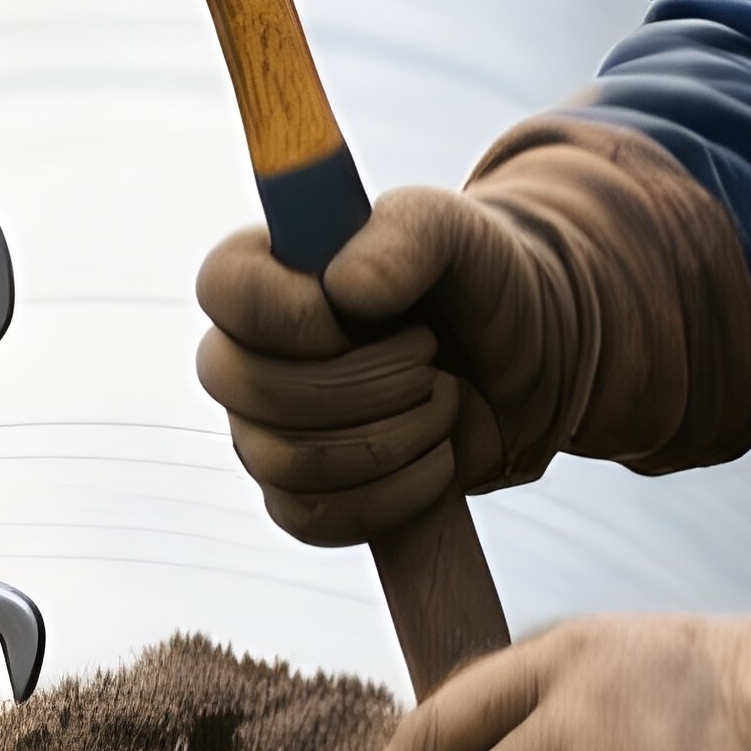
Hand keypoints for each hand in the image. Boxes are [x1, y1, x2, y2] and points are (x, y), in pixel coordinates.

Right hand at [195, 186, 548, 540]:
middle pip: (247, 387)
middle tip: (430, 358)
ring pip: (283, 460)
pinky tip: (437, 460)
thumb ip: (406, 235)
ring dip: (389, 438)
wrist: (526, 357)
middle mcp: (247, 346)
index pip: (224, 290)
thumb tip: (345, 289)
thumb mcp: (454, 231)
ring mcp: (263, 425)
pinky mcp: (298, 492)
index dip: (295, 315)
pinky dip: (389, 498)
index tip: (370, 314)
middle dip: (363, 384)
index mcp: (266, 266)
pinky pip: (310, 518)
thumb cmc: (475, 277)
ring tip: (443, 399)